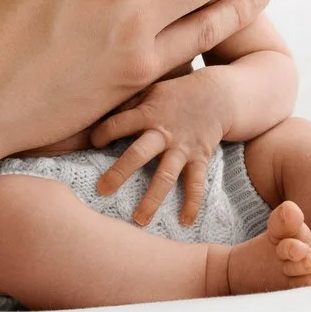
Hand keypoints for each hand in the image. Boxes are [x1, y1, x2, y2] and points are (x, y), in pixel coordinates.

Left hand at [91, 67, 230, 225]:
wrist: (217, 94)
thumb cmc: (176, 94)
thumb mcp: (151, 90)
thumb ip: (128, 104)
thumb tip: (99, 114)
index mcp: (148, 114)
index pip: (119, 124)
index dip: (103, 133)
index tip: (93, 143)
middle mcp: (164, 133)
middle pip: (139, 153)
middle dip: (120, 172)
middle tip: (102, 191)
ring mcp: (183, 148)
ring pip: (166, 175)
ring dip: (153, 198)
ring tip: (139, 220)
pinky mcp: (200, 158)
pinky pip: (196, 183)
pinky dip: (192, 202)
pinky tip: (185, 221)